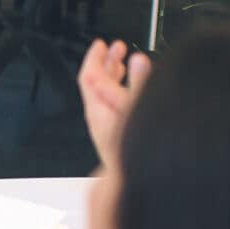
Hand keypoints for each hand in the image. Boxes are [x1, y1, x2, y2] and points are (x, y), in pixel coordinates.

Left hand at [78, 39, 151, 166]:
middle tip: (115, 48)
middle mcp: (99, 119)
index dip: (95, 57)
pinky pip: (114, 108)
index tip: (101, 44)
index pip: (89, 76)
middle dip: (106, 62)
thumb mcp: (140, 112)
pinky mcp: (116, 137)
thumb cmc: (135, 152)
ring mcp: (107, 129)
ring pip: (106, 96)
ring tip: (125, 62)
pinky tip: (134, 89)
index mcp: (98, 110)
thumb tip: (138, 60)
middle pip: (96, 84)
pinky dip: (122, 92)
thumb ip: (139, 85)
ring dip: (115, 76)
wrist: (137, 184)